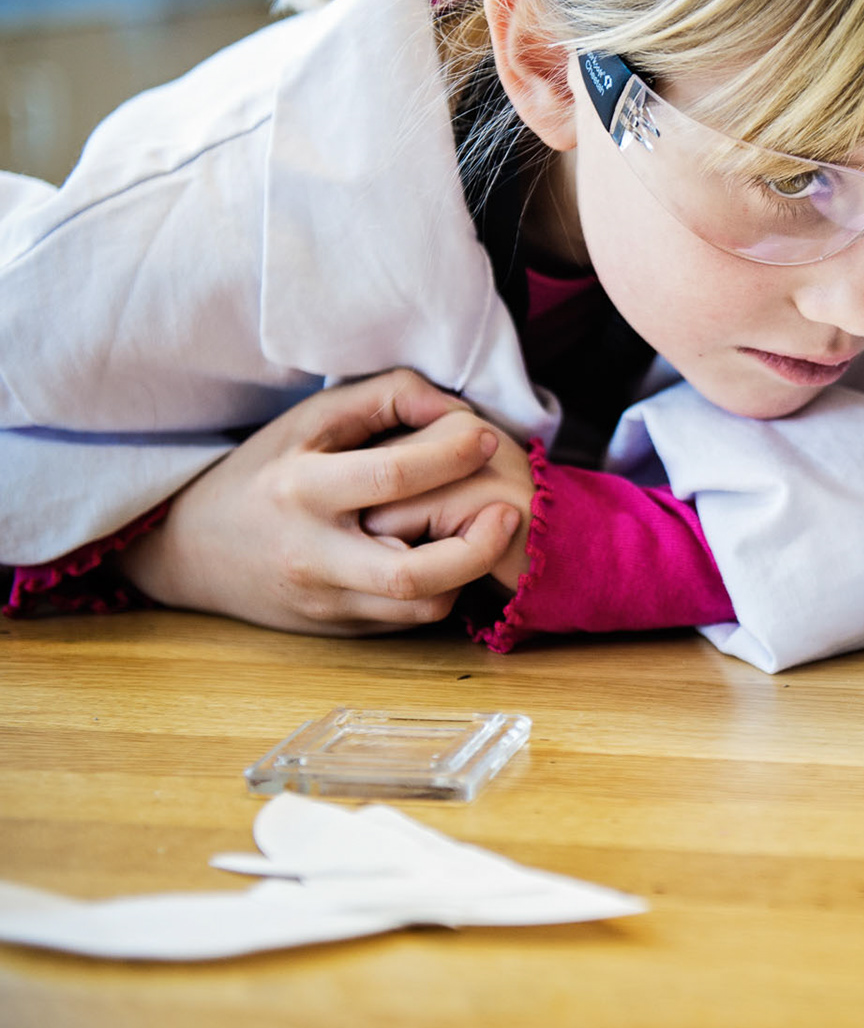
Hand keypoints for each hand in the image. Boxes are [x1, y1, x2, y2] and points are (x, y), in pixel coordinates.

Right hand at [120, 370, 519, 635]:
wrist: (191, 548)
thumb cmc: (266, 470)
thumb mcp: (311, 420)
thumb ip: (385, 398)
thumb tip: (453, 408)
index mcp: (301, 490)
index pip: (392, 476)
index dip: (452, 455)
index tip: (484, 436)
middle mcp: (312, 555)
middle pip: (414, 573)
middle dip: (479, 545)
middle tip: (509, 509)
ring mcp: (325, 601)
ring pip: (420, 607)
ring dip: (467, 572)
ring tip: (482, 532)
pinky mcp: (337, 630)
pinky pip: (407, 619)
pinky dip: (440, 588)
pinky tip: (450, 555)